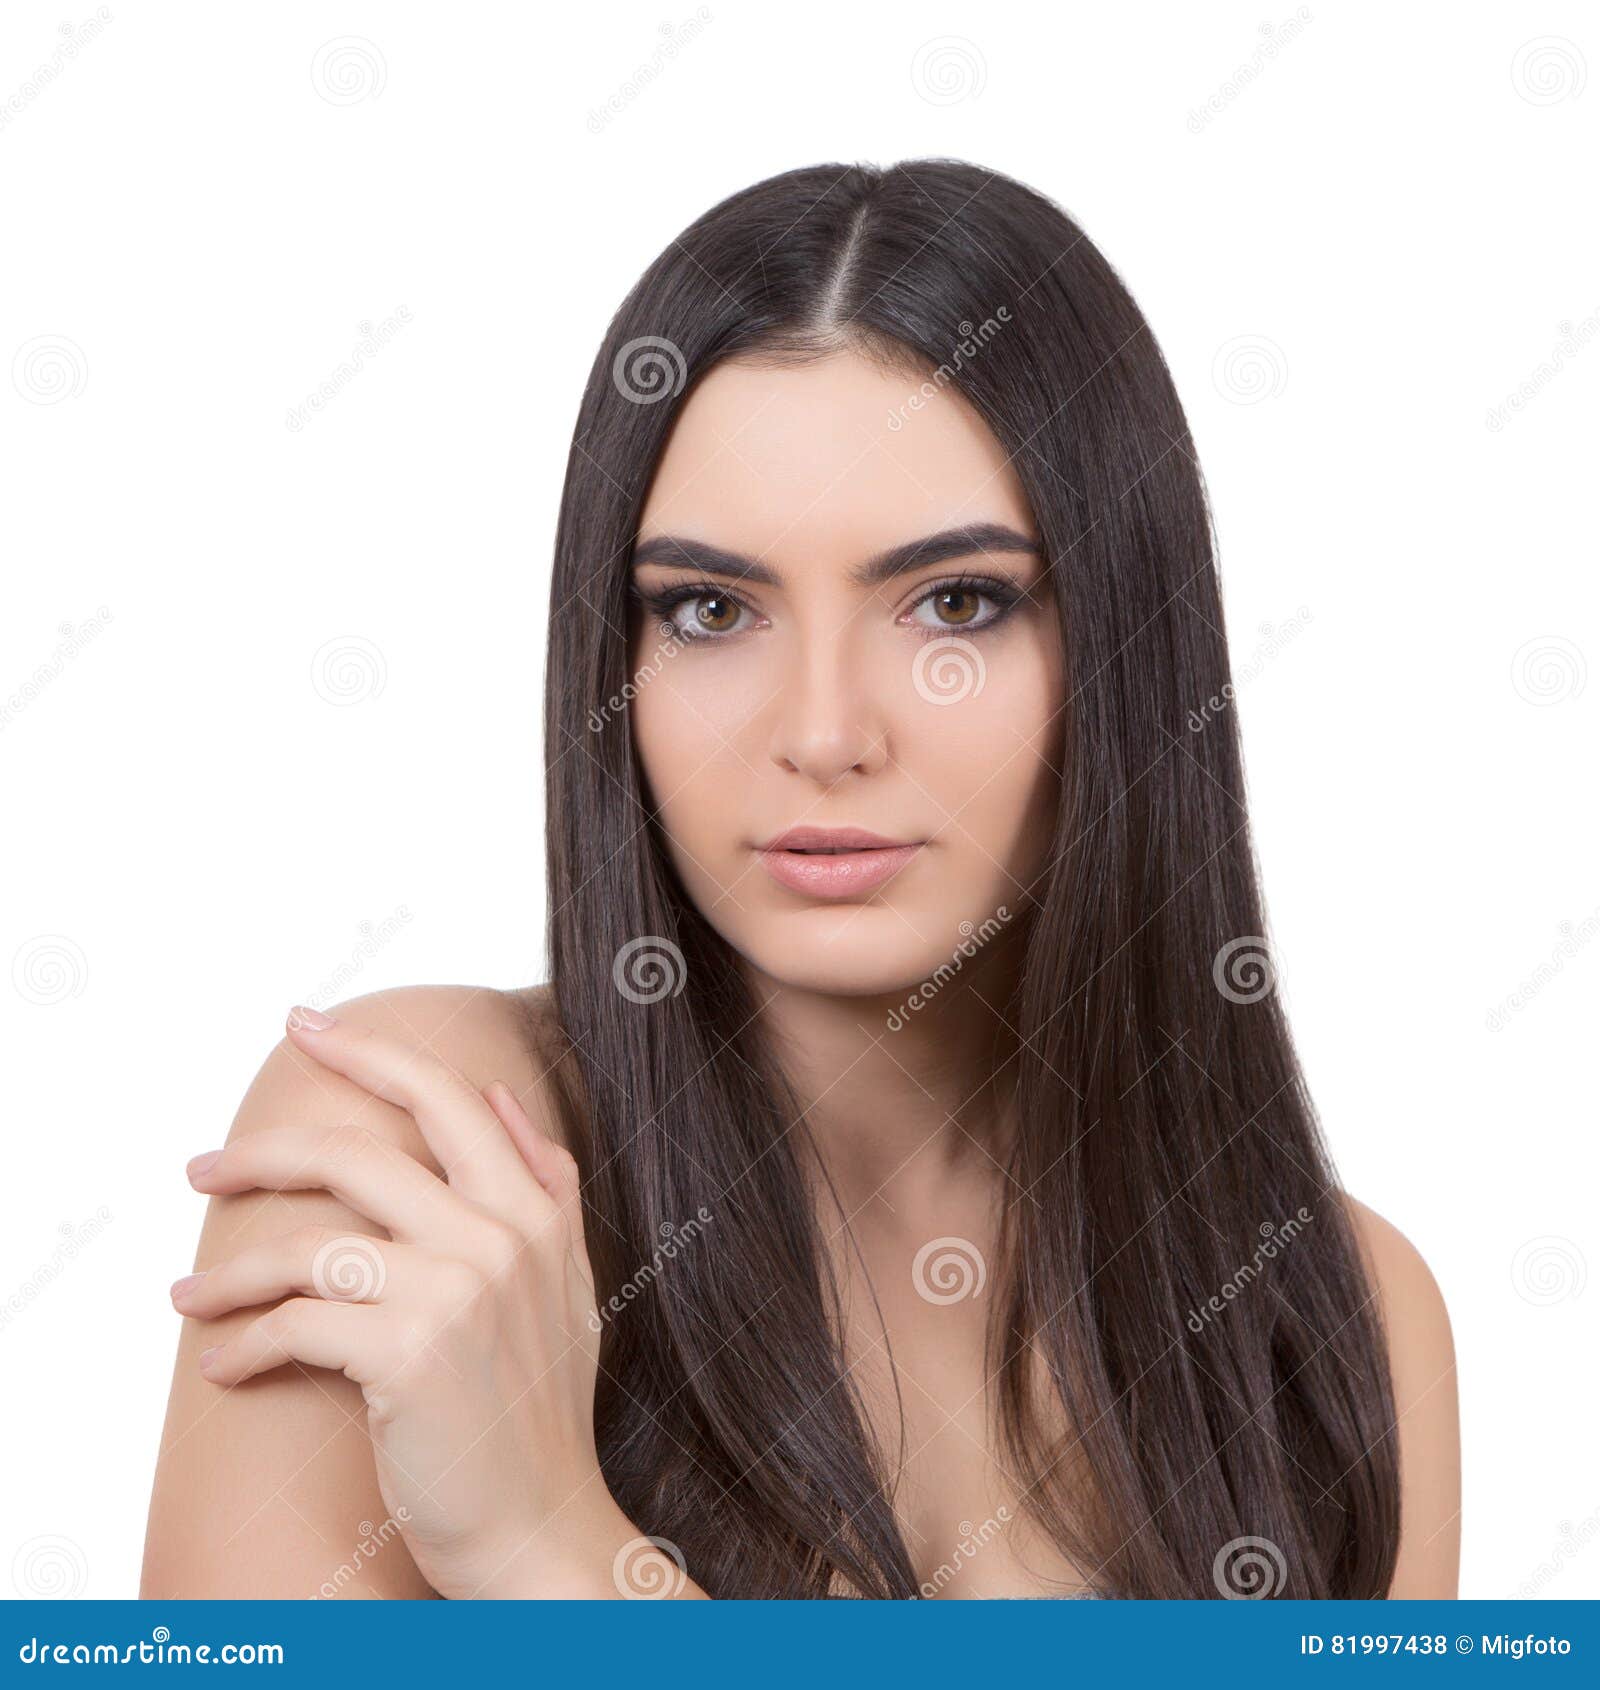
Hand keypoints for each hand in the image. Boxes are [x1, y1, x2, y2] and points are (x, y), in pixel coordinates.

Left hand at [172, 1004, 613, 1598]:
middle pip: (359, 1155)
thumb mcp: (567, 1282)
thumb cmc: (539, 1411)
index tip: (304, 1025)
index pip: (446, 1097)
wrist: (542, 1526)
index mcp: (536, 1210)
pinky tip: (224, 1363)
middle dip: (264, 1154)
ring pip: (311, 1243)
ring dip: (230, 1271)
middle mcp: (503, 1236)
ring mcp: (459, 1290)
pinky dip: (244, 1344)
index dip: (368, 1052)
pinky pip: (298, 1322)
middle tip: (202, 1166)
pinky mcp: (410, 1352)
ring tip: (186, 1295)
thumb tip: (497, 1095)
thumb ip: (544, 1182)